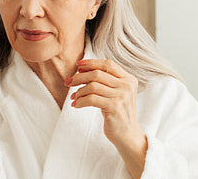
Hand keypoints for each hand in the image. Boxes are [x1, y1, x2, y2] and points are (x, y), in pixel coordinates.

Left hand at [65, 59, 146, 178]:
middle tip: (68, 82)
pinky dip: (80, 101)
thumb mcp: (114, 92)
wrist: (127, 134)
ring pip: (92, 86)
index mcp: (128, 79)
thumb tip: (80, 69)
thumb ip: (104, 80)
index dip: (91, 63)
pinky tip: (76, 105)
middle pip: (97, 74)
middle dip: (79, 77)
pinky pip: (91, 99)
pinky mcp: (114, 108)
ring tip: (74, 97)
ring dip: (79, 91)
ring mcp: (122, 96)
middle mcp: (127, 86)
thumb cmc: (117, 112)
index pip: (107, 64)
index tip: (77, 66)